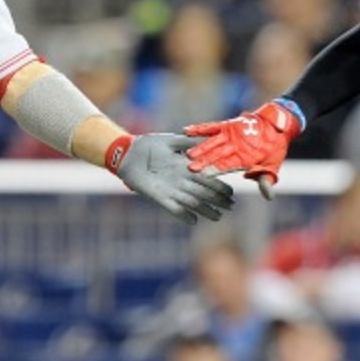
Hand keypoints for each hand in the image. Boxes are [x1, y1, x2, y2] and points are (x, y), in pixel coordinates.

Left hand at [107, 134, 234, 224]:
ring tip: (217, 217)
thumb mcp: (171, 141)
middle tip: (230, 207)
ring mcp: (171, 189)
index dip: (220, 185)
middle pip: (204, 193)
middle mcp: (181, 180)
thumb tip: (209, 139)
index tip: (232, 192)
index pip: (207, 178)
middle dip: (218, 200)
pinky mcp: (158, 196)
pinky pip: (173, 208)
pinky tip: (193, 220)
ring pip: (192, 202)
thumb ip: (189, 142)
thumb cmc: (149, 145)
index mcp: (186, 167)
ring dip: (205, 210)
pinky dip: (183, 215)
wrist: (128, 153)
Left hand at [184, 101, 301, 198]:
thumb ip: (266, 180)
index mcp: (239, 162)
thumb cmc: (275, 149)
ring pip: (210, 143)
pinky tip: (186, 130)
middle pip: (214, 157)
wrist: (276, 127)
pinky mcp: (226, 126)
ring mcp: (227, 138)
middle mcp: (230, 151)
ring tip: (187, 153)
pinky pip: (210, 127)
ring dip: (199, 147)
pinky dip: (199, 129)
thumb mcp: (272, 165)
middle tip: (189, 168)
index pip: (225, 167)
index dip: (215, 170)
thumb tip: (268, 198)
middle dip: (202, 162)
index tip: (204, 175)